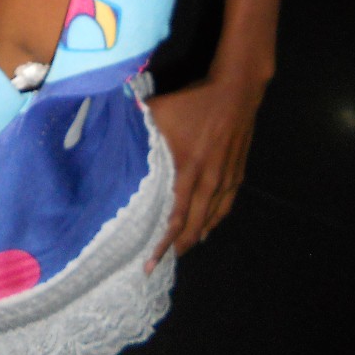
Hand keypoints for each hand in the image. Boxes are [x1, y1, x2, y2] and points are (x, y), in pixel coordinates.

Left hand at [144, 71, 268, 270]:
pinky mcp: (237, 173)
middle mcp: (209, 180)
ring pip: (211, 217)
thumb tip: (116, 127)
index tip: (151, 260)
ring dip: (196, 235)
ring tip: (182, 248)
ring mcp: (226, 178)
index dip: (164, 240)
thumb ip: (139, 122)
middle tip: (163, 262)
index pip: (176, 215)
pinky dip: (215, 219)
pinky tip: (208, 226)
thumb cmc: (195, 101)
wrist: (236, 92)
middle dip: (178, 246)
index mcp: (188, 168)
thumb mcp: (161, 109)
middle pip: (194, 224)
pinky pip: (226, 205)